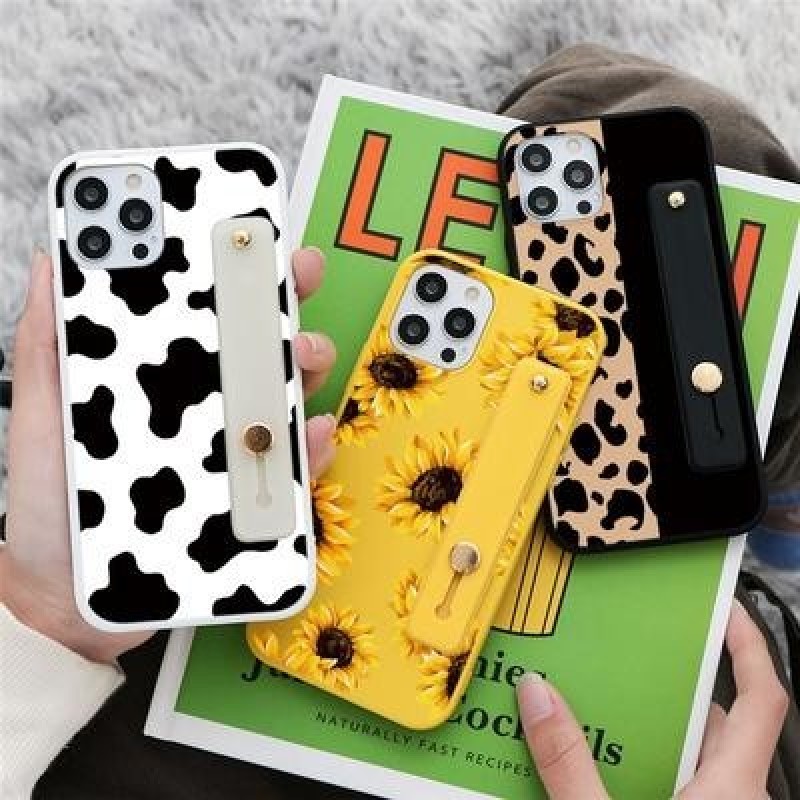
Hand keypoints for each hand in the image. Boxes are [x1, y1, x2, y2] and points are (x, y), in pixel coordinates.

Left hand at [0, 247, 336, 664]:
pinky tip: (310, 430)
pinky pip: (291, 471)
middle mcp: (204, 409)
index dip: (224, 267)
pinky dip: (308, 450)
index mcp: (160, 380)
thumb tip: (52, 263)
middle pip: (254, 345)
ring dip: (304, 368)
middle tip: (294, 269)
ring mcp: (230, 453)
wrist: (67, 599)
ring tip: (303, 351)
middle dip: (280, 302)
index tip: (241, 226)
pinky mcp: (250, 501)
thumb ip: (47, 343)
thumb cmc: (51, 505)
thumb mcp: (43, 416)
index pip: (200, 313)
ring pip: (283, 398)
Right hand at [517, 598, 787, 798]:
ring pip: (685, 760)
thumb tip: (536, 694)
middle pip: (711, 724)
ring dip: (639, 734)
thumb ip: (568, 763)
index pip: (764, 696)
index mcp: (732, 788)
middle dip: (662, 689)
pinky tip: (582, 770)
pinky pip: (668, 789)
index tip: (719, 608)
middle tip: (616, 658)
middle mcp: (732, 799)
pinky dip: (632, 773)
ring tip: (586, 707)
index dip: (748, 645)